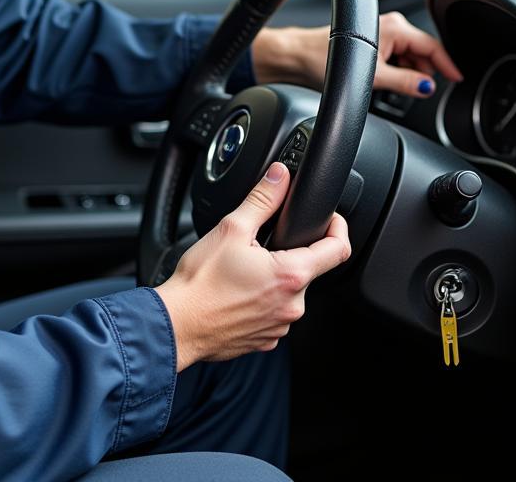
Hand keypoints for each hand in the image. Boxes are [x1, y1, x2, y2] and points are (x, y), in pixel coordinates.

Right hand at [154, 162, 349, 371]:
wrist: (177, 324)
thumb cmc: (200, 282)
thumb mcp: (231, 228)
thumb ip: (262, 199)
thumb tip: (279, 177)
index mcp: (291, 275)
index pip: (338, 249)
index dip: (337, 227)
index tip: (329, 219)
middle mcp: (293, 305)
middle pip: (308, 269)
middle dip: (289, 252)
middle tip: (259, 244)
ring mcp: (280, 326)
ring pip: (289, 292)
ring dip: (274, 277)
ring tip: (242, 269)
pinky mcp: (266, 339)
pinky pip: (274, 312)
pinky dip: (262, 299)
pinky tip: (237, 292)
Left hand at [251, 11, 461, 97]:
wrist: (297, 56)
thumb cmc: (324, 58)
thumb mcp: (372, 76)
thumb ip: (404, 82)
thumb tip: (426, 87)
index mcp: (395, 28)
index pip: (433, 47)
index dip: (448, 65)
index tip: (457, 78)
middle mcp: (391, 25)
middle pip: (423, 51)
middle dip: (425, 71)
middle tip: (420, 92)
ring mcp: (381, 31)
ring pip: (409, 54)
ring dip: (410, 71)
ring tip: (398, 88)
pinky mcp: (372, 39)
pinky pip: (396, 55)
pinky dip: (398, 69)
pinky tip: (388, 81)